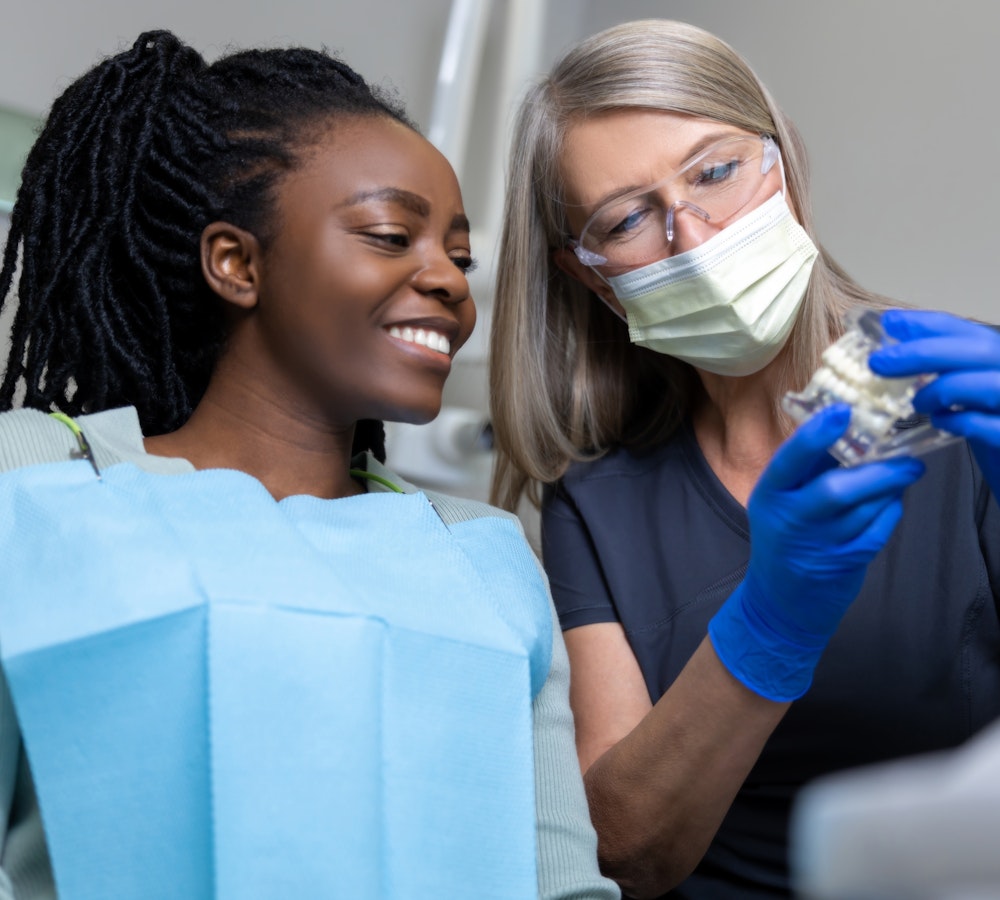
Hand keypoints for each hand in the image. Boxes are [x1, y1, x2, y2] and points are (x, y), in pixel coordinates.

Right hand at [708, 404, 925, 700]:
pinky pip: (877, 531)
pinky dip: (890, 513)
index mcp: (769, 495)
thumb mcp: (779, 501)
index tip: (842, 411)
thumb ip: (806, 468)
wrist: (778, 601)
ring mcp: (817, 544)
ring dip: (890, 488)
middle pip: (835, 489)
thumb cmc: (784, 538)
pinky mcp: (843, 563)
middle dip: (877, 470)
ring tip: (905, 472)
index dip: (814, 434)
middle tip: (907, 457)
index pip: (788, 460)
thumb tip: (848, 424)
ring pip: (864, 509)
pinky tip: (892, 503)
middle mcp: (789, 519)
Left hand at [869, 308, 999, 495]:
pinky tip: (940, 423)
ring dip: (942, 389)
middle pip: (978, 349)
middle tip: (878, 363)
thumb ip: (943, 369)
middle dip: (922, 352)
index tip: (889, 322)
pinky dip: (958, 421)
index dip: (925, 323)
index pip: (965, 329)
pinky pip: (988, 425)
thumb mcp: (966, 389)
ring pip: (988, 384)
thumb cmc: (990, 424)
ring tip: (916, 403)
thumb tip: (892, 355)